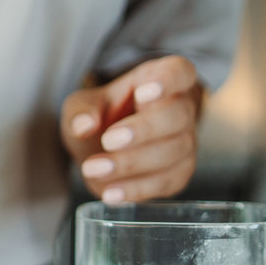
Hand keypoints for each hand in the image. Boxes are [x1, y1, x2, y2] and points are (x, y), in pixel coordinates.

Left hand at [60, 55, 204, 203]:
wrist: (103, 149)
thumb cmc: (101, 117)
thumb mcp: (82, 106)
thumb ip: (81, 110)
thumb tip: (84, 125)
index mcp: (159, 80)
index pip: (179, 72)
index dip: (167, 81)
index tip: (142, 93)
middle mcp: (180, 109)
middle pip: (177, 116)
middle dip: (143, 130)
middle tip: (108, 140)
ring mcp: (184, 143)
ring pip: (173, 152)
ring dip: (132, 163)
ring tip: (95, 169)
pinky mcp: (178, 174)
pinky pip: (166, 182)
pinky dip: (136, 189)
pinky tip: (110, 193)